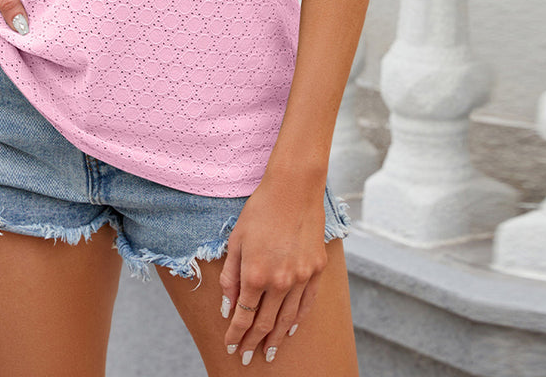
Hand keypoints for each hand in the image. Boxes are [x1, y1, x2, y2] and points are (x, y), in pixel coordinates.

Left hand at [220, 172, 327, 364]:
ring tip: (269, 351)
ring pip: (287, 318)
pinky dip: (298, 320)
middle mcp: (280, 281)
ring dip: (276, 338)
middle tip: (247, 357)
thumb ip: (231, 276)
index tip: (231, 346)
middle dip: (253, 342)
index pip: (244, 315)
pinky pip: (307, 304)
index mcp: (255, 274)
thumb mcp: (236, 240)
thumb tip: (228, 307)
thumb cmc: (260, 210)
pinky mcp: (317, 270)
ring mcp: (302, 278)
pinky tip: (290, 329)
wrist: (293, 189)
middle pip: (265, 322)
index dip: (236, 334)